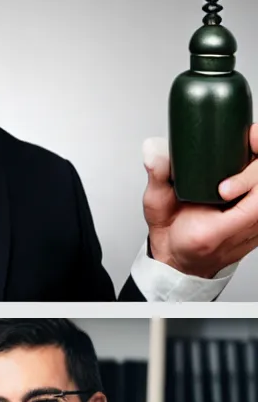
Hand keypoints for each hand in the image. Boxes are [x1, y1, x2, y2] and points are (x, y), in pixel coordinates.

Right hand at [143, 131, 257, 278]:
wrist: (183, 261)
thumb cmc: (173, 237)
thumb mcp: (156, 207)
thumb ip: (158, 177)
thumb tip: (154, 150)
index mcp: (216, 233)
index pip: (255, 206)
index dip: (250, 181)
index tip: (226, 179)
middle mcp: (245, 233)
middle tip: (250, 140)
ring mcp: (257, 229)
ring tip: (253, 143)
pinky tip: (254, 160)